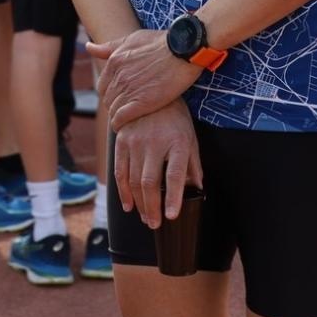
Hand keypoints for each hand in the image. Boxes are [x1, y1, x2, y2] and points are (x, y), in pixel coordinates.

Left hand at [86, 28, 200, 129]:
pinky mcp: (141, 102)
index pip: (103, 86)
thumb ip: (109, 47)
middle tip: (123, 111)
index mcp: (115, 61)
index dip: (110, 93)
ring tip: (126, 120)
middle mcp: (118, 76)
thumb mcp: (132, 39)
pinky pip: (121, 118)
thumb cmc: (161, 42)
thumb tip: (88, 46)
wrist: (183, 50)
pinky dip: (119, 124)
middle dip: (114, 105)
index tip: (119, 98)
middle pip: (107, 98)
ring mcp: (129, 90)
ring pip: (113, 109)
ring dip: (117, 116)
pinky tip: (124, 127)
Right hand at [112, 99, 201, 229]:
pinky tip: (128, 205)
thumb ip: (192, 166)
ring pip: (133, 180)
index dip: (173, 197)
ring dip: (138, 203)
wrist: (151, 92)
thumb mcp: (190, 139)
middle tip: (154, 224)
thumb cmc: (176, 120)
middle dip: (152, 207)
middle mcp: (155, 141)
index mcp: (177, 142)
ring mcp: (136, 141)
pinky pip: (120, 171)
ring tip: (145, 218)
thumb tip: (197, 190)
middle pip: (150, 182)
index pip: (175, 174)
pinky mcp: (122, 140)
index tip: (171, 216)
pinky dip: (122, 191)